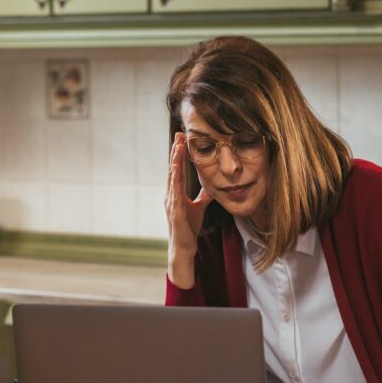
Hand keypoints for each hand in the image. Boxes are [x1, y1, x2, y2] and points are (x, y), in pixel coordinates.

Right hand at [165, 132, 211, 286]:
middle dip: (176, 151)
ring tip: (178, 146)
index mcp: (175, 193)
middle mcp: (170, 195)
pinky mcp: (174, 210)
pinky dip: (175, 178)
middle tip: (179, 135)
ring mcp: (170, 202)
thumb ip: (203, 196)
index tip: (183, 139)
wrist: (184, 247)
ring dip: (174, 161)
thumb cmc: (188, 228)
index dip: (179, 154)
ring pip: (172, 177)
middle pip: (173, 169)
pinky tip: (176, 168)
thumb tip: (211, 186)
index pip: (178, 170)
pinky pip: (174, 191)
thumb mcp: (198, 208)